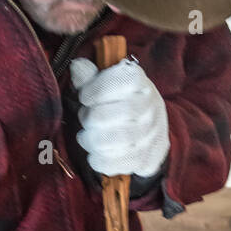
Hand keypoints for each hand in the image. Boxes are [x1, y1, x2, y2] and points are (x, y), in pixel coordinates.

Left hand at [70, 56, 169, 177]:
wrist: (153, 130)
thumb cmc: (123, 101)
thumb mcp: (110, 83)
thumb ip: (91, 76)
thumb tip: (77, 67)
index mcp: (139, 82)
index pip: (119, 81)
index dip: (96, 90)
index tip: (84, 97)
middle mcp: (149, 106)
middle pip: (112, 114)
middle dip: (90, 118)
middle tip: (85, 118)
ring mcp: (149, 134)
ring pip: (113, 141)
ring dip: (91, 141)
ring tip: (86, 137)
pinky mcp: (145, 158)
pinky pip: (116, 163)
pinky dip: (99, 161)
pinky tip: (95, 154)